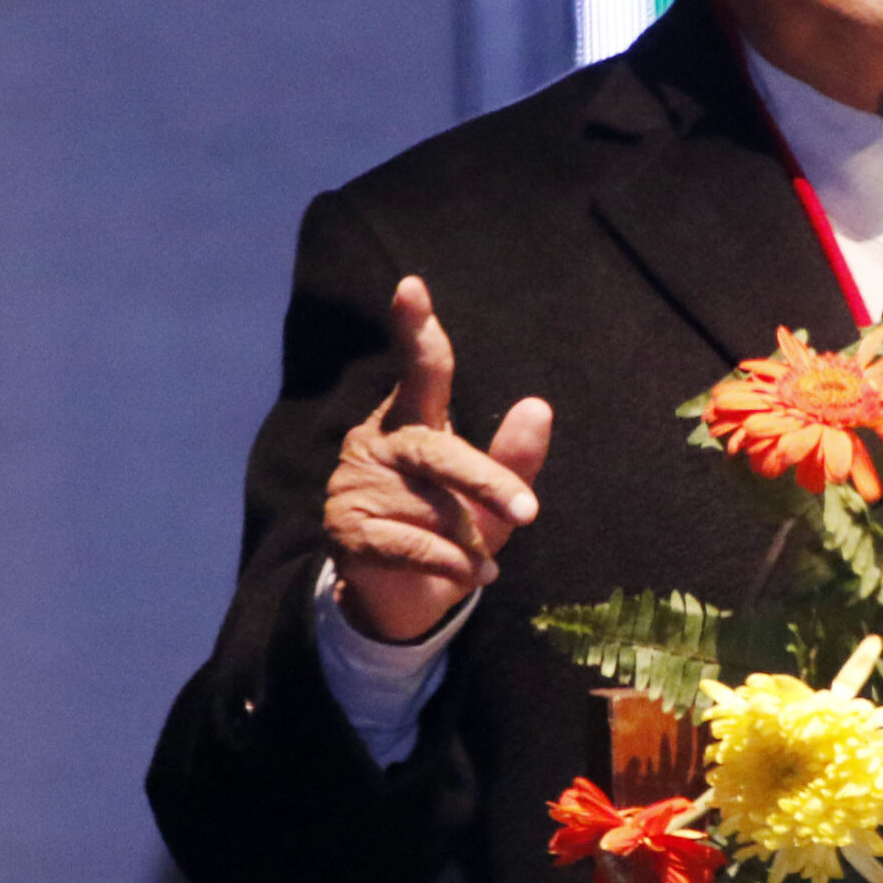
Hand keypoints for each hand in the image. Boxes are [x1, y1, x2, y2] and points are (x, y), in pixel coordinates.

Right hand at [323, 276, 552, 642]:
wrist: (404, 596)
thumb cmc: (455, 529)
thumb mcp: (494, 498)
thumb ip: (516, 457)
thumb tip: (538, 407)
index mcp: (413, 421)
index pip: (418, 371)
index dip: (415, 329)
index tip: (412, 286)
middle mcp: (378, 443)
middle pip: (438, 452)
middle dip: (486, 482)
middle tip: (529, 513)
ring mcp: (355, 485)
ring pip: (432, 509)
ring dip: (469, 540)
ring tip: (479, 555)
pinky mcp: (345, 532)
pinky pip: (413, 545)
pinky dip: (453, 565)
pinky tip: (472, 574)